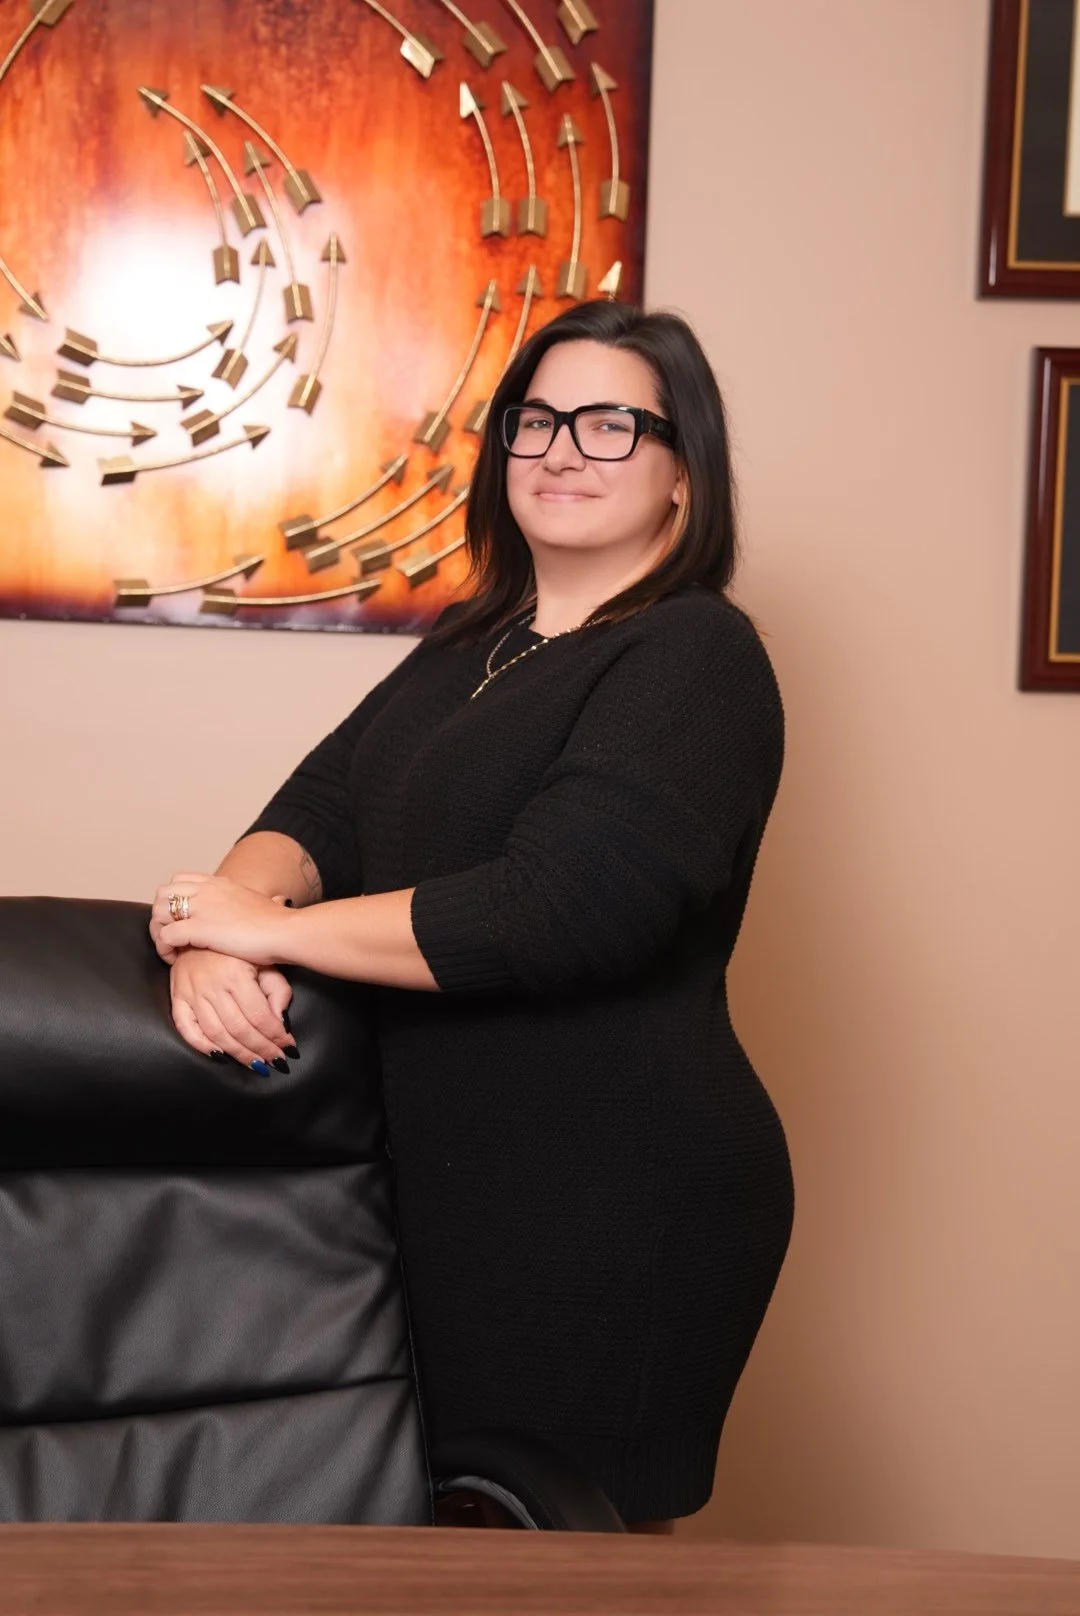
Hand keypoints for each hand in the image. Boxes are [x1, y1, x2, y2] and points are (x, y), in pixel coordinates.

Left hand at [154, 872, 293, 965]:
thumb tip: (270, 902)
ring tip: (170, 949)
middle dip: (161, 915)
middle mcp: (206, 890)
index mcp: (219, 883)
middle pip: (163, 893)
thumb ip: (246, 904)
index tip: (181, 919)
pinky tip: (174, 959)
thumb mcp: (257, 903)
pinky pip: (165, 935)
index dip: (174, 899)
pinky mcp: (198, 928)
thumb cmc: (277, 924)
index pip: (180, 880)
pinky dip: (164, 948)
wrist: (284, 932)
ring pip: (158, 912)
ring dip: (158, 931)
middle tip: (170, 935)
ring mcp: (201, 907)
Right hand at [170, 950, 295, 1069]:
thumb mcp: (264, 962)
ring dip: (237, 1053)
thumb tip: (280, 1022)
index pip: (259, 1015)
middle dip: (260, 1049)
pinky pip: (186, 1028)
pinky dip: (202, 1046)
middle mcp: (212, 984)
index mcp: (236, 974)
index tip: (288, 1048)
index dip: (275, 1036)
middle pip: (239, 1028)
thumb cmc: (238, 950)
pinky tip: (220, 1055)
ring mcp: (192, 992)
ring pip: (216, 1033)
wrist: (202, 930)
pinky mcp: (177, 997)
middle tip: (275, 1062)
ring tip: (254, 1064)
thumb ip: (277, 991)